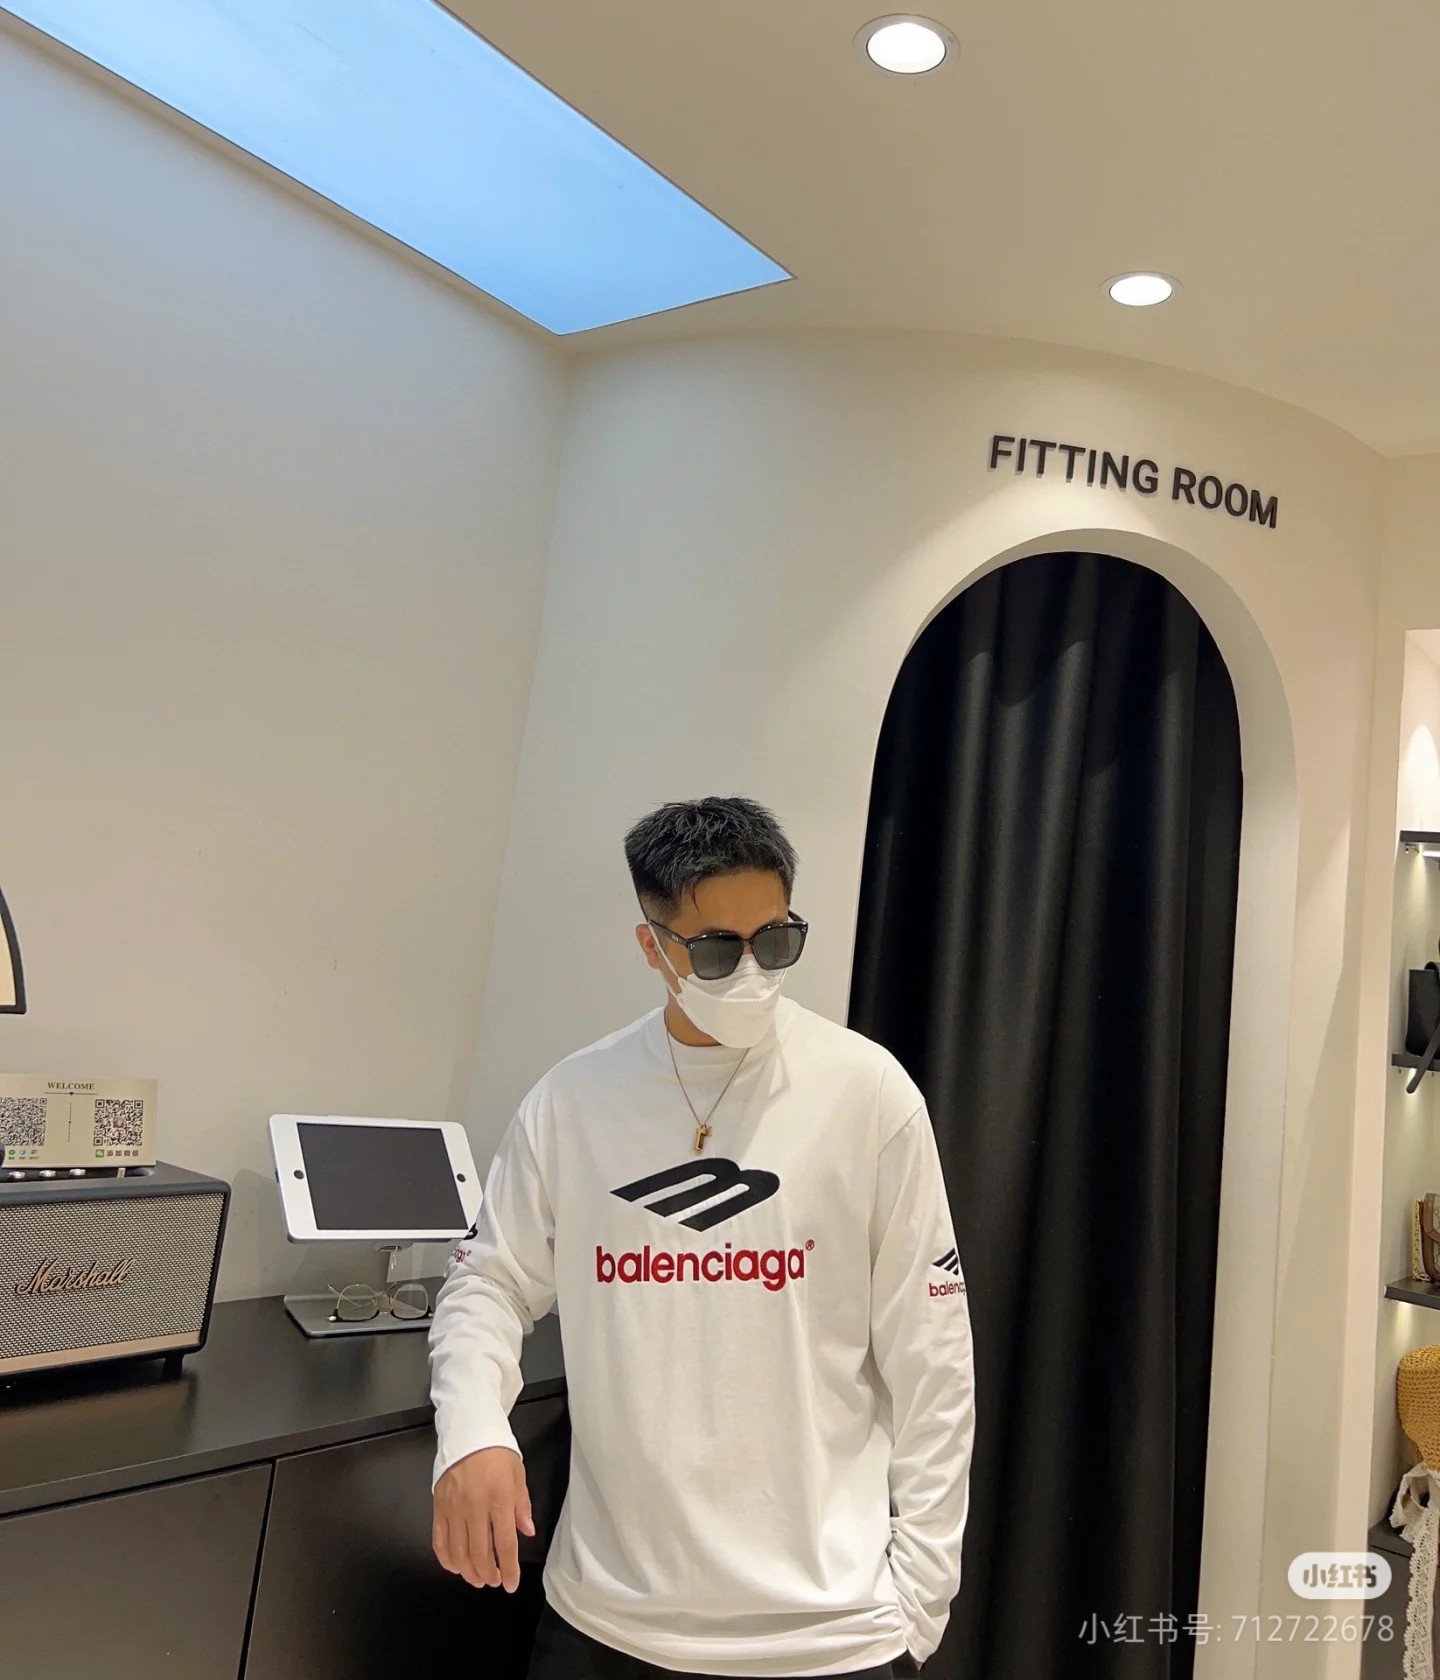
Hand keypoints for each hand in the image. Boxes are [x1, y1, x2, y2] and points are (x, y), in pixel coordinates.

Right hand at [432, 1446, 534, 1591]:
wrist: (467, 1432)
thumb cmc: (496, 1452)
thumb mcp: (518, 1473)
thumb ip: (522, 1506)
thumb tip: (527, 1532)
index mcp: (499, 1497)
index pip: (504, 1543)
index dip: (509, 1568)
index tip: (511, 1584)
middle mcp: (474, 1506)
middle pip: (479, 1554)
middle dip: (488, 1574)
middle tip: (494, 1581)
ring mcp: (453, 1508)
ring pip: (458, 1553)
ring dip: (468, 1572)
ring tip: (477, 1578)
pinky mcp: (438, 1507)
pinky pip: (439, 1541)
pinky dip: (447, 1560)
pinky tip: (456, 1566)